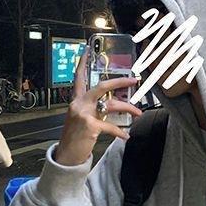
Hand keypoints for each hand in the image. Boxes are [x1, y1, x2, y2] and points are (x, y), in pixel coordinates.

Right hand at [54, 48, 142, 165]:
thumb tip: (112, 105)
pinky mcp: (90, 126)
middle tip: (134, 80)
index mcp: (76, 101)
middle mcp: (79, 104)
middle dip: (120, 82)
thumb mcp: (81, 119)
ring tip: (138, 113)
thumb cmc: (75, 137)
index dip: (82, 64)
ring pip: (112, 105)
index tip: (86, 51)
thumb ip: (93, 109)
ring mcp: (84, 114)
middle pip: (102, 87)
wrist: (66, 155)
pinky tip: (126, 137)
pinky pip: (111, 126)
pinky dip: (120, 132)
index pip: (79, 78)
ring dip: (128, 108)